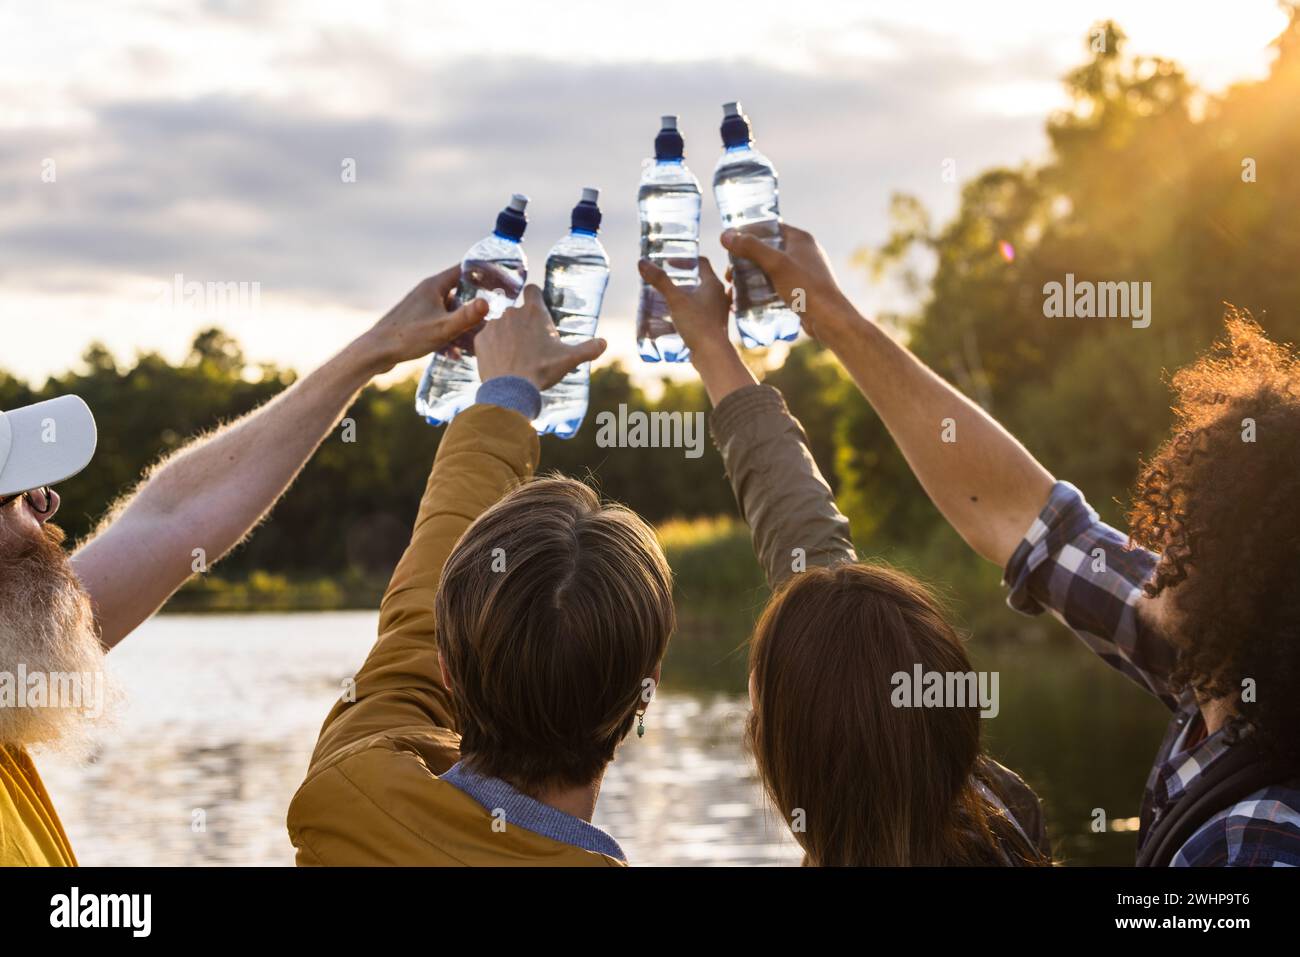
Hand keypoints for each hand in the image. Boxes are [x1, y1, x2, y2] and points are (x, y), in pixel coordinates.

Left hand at [354, 265, 488, 374]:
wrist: (375, 352)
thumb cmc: (408, 337)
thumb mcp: (443, 328)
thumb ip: (467, 316)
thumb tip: (488, 302)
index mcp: (434, 286)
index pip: (463, 270)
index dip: (482, 274)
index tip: (500, 281)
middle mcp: (427, 292)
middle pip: (459, 292)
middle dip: (475, 305)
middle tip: (493, 316)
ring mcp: (420, 306)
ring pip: (449, 311)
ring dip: (462, 324)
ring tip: (476, 340)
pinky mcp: (415, 321)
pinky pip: (438, 324)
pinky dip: (447, 335)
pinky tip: (453, 353)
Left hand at [475, 285, 606, 389]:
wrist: (511, 389)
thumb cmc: (542, 371)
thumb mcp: (569, 360)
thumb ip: (589, 349)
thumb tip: (604, 343)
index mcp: (535, 312)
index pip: (532, 290)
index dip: (535, 297)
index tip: (537, 309)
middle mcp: (512, 312)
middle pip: (517, 312)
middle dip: (522, 324)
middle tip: (531, 345)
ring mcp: (494, 324)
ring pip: (501, 325)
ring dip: (507, 336)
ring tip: (515, 357)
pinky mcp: (481, 338)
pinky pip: (487, 338)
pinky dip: (493, 347)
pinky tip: (501, 361)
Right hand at [636, 256, 731, 358]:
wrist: (712, 354)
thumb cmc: (697, 324)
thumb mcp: (676, 300)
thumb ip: (660, 281)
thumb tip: (642, 263)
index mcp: (713, 284)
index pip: (701, 263)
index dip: (685, 260)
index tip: (670, 263)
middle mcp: (719, 296)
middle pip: (701, 279)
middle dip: (683, 279)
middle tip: (666, 281)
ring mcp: (717, 312)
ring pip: (701, 297)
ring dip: (685, 295)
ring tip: (668, 298)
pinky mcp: (713, 326)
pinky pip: (700, 313)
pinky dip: (688, 311)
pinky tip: (676, 317)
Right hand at [720, 224, 861, 342]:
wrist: (828, 319)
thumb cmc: (805, 287)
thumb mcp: (775, 264)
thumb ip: (751, 248)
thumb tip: (725, 236)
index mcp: (800, 239)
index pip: (770, 228)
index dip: (749, 233)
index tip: (730, 243)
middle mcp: (802, 252)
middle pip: (767, 250)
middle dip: (745, 261)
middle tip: (729, 273)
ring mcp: (802, 272)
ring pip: (769, 270)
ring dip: (750, 277)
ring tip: (734, 288)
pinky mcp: (800, 291)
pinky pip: (775, 285)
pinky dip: (760, 290)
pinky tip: (746, 301)